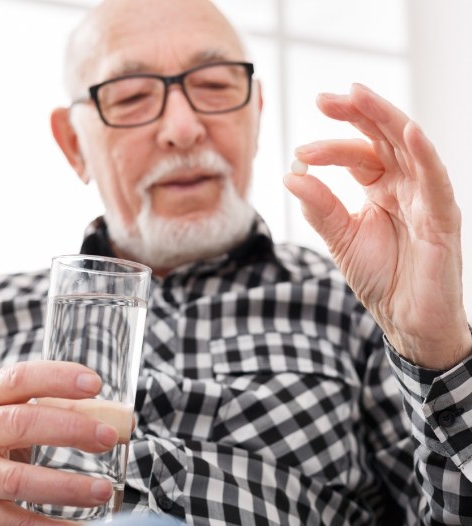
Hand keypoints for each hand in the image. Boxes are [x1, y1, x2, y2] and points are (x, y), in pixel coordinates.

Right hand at [0, 361, 124, 525]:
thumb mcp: (16, 409)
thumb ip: (64, 408)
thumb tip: (124, 422)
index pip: (20, 378)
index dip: (58, 378)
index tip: (95, 384)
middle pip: (20, 423)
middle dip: (71, 429)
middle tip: (109, 437)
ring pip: (16, 480)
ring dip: (65, 486)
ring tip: (103, 490)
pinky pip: (11, 522)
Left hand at [284, 83, 470, 368]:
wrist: (406, 321)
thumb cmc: (381, 279)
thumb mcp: (341, 240)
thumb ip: (321, 208)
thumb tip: (291, 175)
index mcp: (381, 189)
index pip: (358, 155)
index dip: (330, 148)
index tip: (299, 154)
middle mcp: (405, 186)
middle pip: (384, 138)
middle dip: (357, 114)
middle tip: (324, 99)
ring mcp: (426, 199)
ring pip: (410, 147)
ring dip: (385, 119)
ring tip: (357, 96)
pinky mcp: (443, 219)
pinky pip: (436, 181)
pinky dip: (424, 155)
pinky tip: (406, 132)